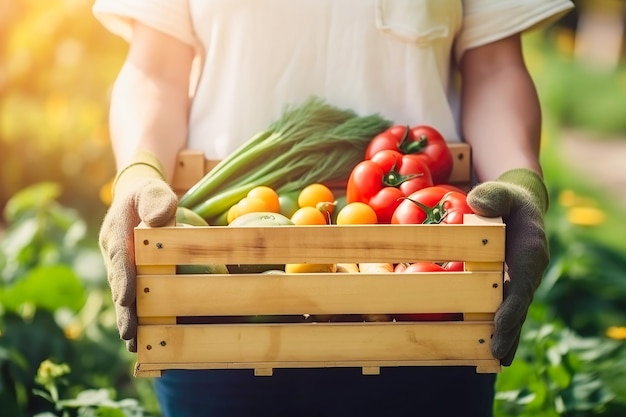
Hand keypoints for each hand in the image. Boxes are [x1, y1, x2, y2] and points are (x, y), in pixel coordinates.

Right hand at [98, 152, 177, 351]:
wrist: (137, 198)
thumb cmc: (148, 194)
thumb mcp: (153, 190)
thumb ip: (157, 201)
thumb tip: (159, 219)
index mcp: (116, 232)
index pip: (119, 256)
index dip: (123, 278)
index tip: (125, 298)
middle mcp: (114, 253)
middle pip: (118, 283)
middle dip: (123, 309)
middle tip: (129, 333)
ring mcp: (120, 266)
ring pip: (123, 295)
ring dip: (128, 318)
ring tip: (134, 344)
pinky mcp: (129, 275)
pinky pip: (131, 296)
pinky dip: (136, 316)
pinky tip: (144, 339)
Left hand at [466, 168, 548, 365]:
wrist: (518, 208)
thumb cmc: (508, 200)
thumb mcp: (502, 193)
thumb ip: (493, 196)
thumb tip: (476, 204)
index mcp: (529, 253)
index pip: (520, 284)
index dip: (510, 306)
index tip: (499, 325)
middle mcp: (527, 272)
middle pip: (518, 306)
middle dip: (508, 331)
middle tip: (495, 355)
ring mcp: (518, 281)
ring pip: (513, 313)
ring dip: (505, 337)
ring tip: (494, 362)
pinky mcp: (508, 285)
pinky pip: (504, 309)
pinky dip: (498, 329)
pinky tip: (488, 348)